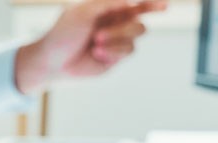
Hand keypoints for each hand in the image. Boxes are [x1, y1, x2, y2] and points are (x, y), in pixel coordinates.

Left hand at [15, 0, 167, 93]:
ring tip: (97, 41)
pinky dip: (114, 50)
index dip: (152, 3)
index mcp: (108, 7)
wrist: (54, 61)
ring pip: (137, 33)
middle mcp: (116, 21)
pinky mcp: (116, 56)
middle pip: (140, 18)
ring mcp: (117, 39)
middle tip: (107, 31)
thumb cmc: (63, 33)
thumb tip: (130, 1)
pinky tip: (97, 52)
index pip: (136, 3)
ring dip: (118, 36)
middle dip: (127, 25)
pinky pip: (129, 49)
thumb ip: (108, 2)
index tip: (163, 5)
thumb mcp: (84, 12)